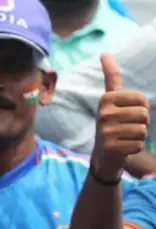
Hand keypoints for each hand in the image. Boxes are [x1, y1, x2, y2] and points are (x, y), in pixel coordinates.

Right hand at [91, 53, 149, 180]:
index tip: (127, 113)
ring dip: (138, 136)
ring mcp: (105, 131)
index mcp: (106, 99)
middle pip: (144, 114)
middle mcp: (103, 113)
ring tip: (124, 138)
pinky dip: (134, 148)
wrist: (103, 155)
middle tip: (127, 128)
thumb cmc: (113, 123)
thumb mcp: (112, 100)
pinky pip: (138, 144)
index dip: (142, 108)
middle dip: (142, 123)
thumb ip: (111, 77)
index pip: (141, 99)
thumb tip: (104, 53)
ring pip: (142, 130)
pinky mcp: (110, 147)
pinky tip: (123, 148)